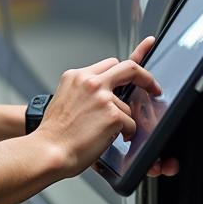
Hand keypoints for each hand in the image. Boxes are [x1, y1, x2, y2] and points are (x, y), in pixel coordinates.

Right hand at [37, 56, 160, 178]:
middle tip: (154, 88)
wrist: (48, 151)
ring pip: (127, 106)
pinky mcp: (113, 115)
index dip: (127, 65)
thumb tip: (108, 94)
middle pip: (129, 68)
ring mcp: (103, 97)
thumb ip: (85, 91)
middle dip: (146, 78)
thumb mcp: (65, 100)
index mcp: (77, 76)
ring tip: (102, 133)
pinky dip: (124, 134)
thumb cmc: (55, 134)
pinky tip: (107, 139)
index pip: (110, 63)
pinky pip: (130, 124)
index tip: (144, 52)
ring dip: (122, 120)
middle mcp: (90, 82)